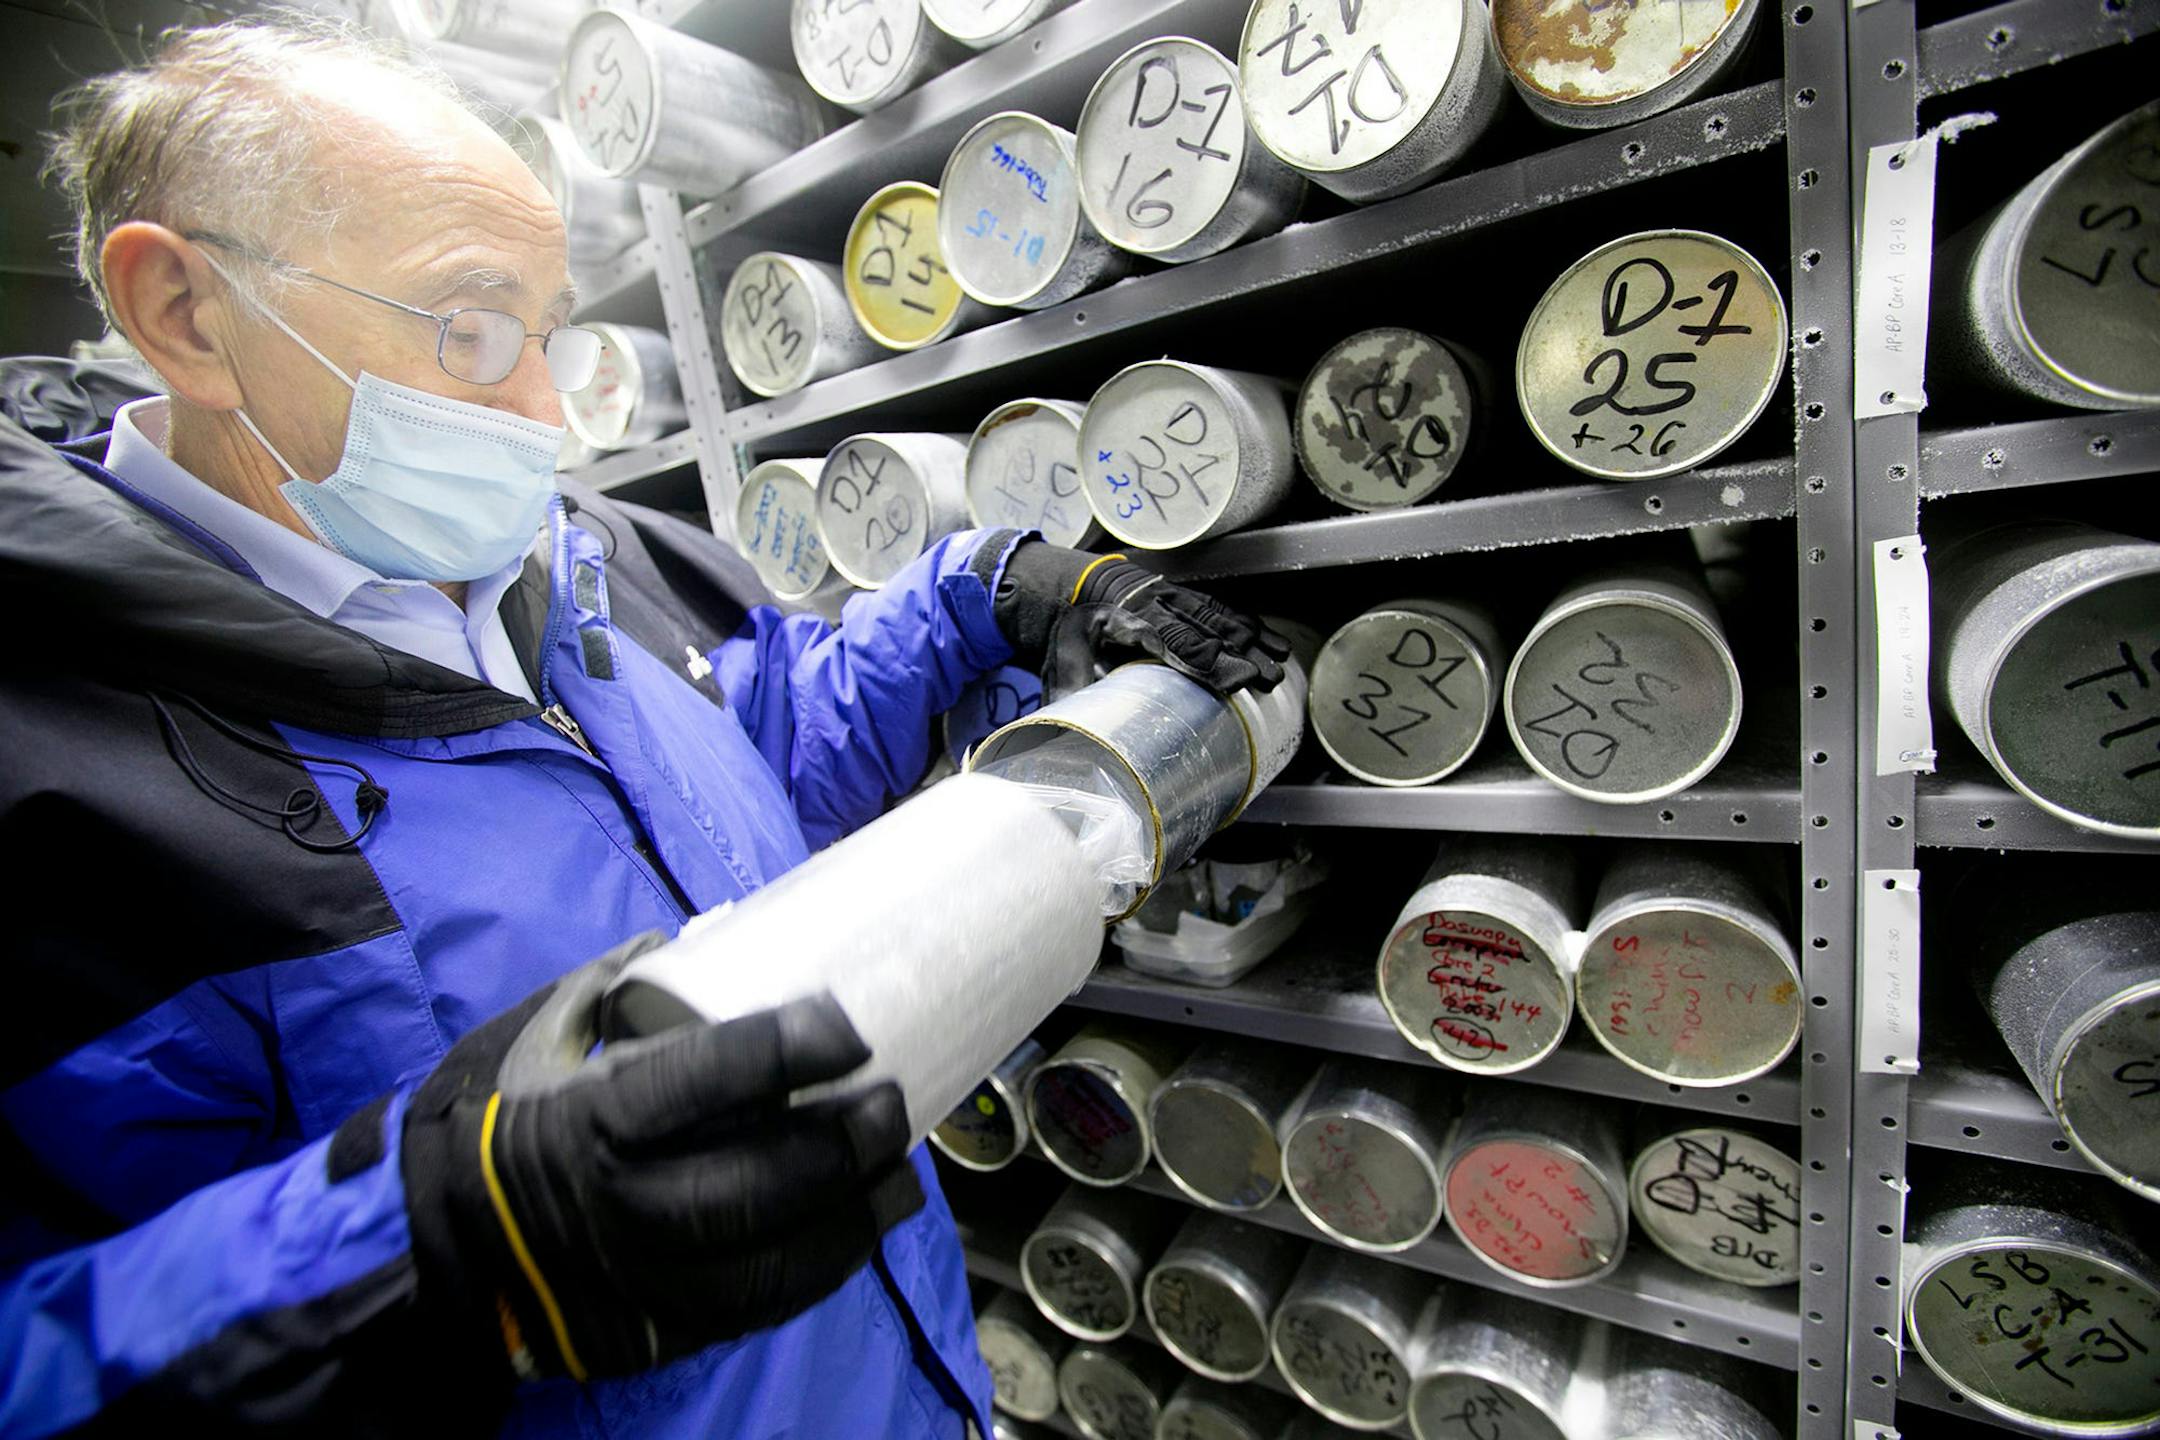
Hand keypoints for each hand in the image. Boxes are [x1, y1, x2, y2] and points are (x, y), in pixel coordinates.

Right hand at [398, 932, 921, 1380]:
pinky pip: (754, 1308)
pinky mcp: (654, 1331)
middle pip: (755, 1182)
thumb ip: (608, 989)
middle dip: (838, 1145)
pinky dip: (819, 1271)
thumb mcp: (533, 1038)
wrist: (431, 1246)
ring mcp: (639, 1280)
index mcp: (589, 1120)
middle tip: (889, 1103)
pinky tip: (859, 1232)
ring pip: (768, 1259)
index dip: (789, 1050)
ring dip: (850, 1218)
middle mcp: (619, 1206)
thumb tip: (681, 941)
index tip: (847, 1026)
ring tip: (900, 1176)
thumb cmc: (486, 1124)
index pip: (707, 1080)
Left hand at [993, 541, 1291, 695]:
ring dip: (1252, 639)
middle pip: (1203, 629)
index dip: (1205, 661)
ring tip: (1280, 663)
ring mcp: (1171, 597)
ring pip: (1218, 616)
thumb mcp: (1062, 672)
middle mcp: (1151, 604)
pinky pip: (1221, 610)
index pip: (1169, 641)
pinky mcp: (1184, 598)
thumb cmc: (1071, 640)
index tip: (1236, 680)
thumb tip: (1077, 753)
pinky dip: (1248, 624)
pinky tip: (1271, 641)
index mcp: (1118, 622)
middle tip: (1268, 679)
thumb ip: (1074, 707)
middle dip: (1239, 654)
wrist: (1069, 590)